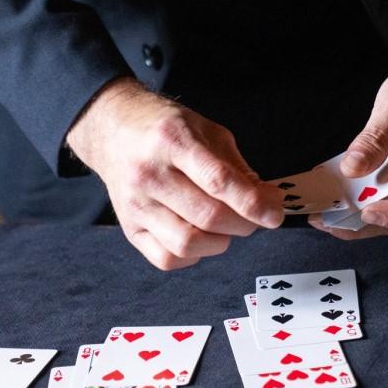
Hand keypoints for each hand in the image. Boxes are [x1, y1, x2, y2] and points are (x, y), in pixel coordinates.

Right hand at [67, 78, 284, 268]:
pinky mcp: (129, 227)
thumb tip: (266, 201)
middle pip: (208, 217)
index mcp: (173, 140)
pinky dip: (193, 256)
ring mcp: (136, 204)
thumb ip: (236, 166)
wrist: (113, 130)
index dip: (253, 203)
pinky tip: (200, 238)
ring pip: (187, 243)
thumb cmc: (164, 128)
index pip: (218, 181)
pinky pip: (166, 258)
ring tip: (226, 227)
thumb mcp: (206, 130)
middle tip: (255, 217)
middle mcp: (150, 173)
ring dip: (220, 242)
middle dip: (244, 223)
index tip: (274, 213)